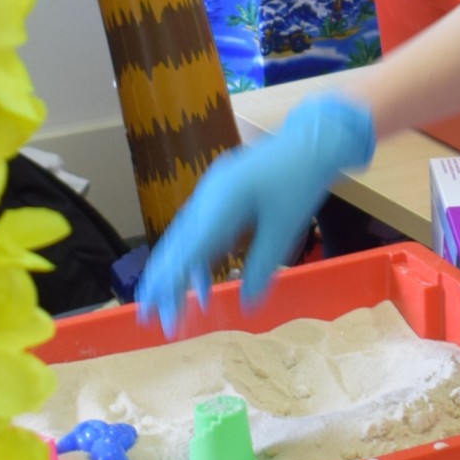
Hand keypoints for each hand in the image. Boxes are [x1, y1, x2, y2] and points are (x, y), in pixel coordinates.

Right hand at [132, 95, 375, 323]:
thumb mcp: (284, 229)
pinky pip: (199, 229)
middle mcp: (208, 197)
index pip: (188, 250)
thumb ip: (263, 266)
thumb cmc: (300, 183)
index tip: (154, 309)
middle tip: (150, 316)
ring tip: (172, 305)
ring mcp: (211, 193)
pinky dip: (197, 255)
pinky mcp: (219, 194)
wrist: (310, 143)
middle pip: (178, 244)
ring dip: (178, 271)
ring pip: (185, 238)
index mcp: (222, 203)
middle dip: (164, 282)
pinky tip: (201, 281)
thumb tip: (247, 306)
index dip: (169, 282)